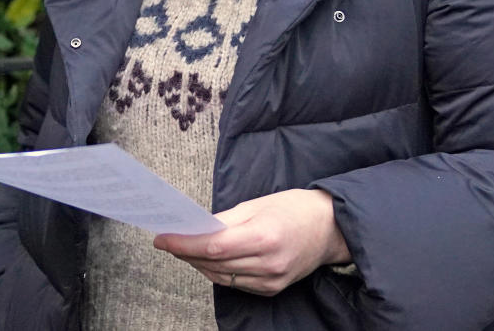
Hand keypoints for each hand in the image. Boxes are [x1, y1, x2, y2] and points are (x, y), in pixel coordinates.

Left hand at [153, 188, 350, 295]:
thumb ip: (226, 219)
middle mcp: (267, 263)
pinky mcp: (272, 289)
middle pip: (214, 263)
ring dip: (198, 264)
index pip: (213, 246)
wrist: (330, 229)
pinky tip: (207, 261)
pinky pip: (236, 284)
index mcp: (264, 236)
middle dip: (186, 252)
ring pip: (221, 277)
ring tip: (183, 249)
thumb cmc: (295, 208)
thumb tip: (198, 228)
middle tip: (168, 241)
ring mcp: (271, 280)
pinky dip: (218, 272)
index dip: (183, 244)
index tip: (162, 238)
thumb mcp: (259, 204)